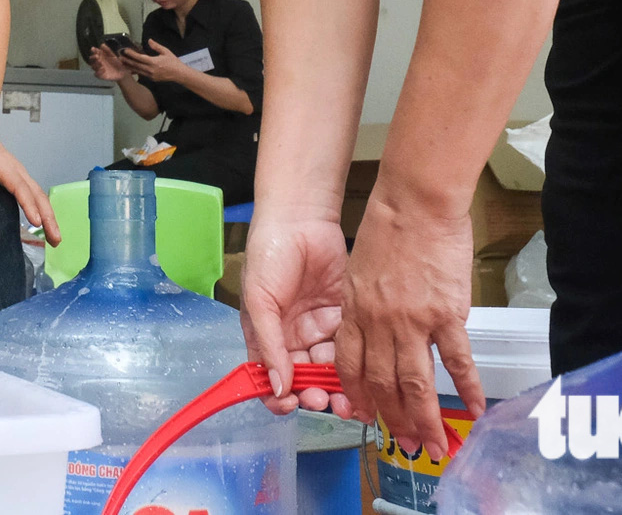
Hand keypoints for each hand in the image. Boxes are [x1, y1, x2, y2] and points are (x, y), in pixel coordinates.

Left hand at [0, 129, 59, 243]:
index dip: (28, 204)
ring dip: (49, 217)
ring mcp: (20, 176)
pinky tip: (44, 226)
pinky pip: (34, 196)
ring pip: (40, 197)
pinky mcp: (18, 181)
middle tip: (56, 239)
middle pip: (38, 194)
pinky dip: (43, 211)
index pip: (19, 187)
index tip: (36, 222)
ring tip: (55, 239)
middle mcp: (17, 171)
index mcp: (4, 166)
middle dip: (49, 216)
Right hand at [87, 45, 126, 81]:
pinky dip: (98, 72)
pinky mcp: (100, 75)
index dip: (93, 50)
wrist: (122, 72)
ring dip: (96, 65)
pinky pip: (96, 74)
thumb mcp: (113, 55)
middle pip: (91, 60)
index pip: (94, 52)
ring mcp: (98, 69)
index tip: (93, 49)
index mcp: (100, 56)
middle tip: (97, 56)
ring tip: (101, 63)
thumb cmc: (117, 62)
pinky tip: (103, 69)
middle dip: (93, 58)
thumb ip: (108, 50)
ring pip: (93, 66)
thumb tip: (102, 44)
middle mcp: (98, 62)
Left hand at [119, 39, 187, 82]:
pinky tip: (130, 68)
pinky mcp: (152, 79)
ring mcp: (151, 76)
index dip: (131, 54)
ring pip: (137, 70)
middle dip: (127, 61)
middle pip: (136, 65)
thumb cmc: (173, 62)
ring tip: (122, 62)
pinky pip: (141, 74)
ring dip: (129, 66)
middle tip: (119, 57)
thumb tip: (149, 40)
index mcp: (154, 62)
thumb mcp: (166, 51)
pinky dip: (135, 71)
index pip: (140, 58)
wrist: (179, 74)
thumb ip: (156, 46)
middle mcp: (151, 70)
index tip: (125, 50)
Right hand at [241, 216, 348, 417]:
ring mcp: (321, 328)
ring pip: (331, 368)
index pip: (272, 378)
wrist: (300, 218)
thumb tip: (277, 390)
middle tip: (324, 400)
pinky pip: (352, 346)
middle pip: (306, 379)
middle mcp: (295, 338)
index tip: (290, 404)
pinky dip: (356, 362)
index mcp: (269, 337)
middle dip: (314, 394)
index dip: (279, 397)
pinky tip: (362, 371)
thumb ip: (269, 346)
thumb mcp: (259, 302)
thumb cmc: (268, 256)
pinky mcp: (345, 317)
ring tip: (346, 396)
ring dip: (337, 385)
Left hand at [333, 191, 482, 464]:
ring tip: (434, 444)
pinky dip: (466, 389)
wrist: (416, 202)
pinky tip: (472, 410)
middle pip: (383, 382)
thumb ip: (366, 302)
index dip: (358, 394)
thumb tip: (376, 328)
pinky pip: (456, 360)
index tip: (365, 416)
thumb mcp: (360, 267)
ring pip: (415, 382)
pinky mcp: (446, 314)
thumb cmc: (389, 226)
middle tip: (406, 442)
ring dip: (424, 417)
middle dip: (393, 418)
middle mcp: (379, 322)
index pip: (350, 364)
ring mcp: (412, 321)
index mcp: (355, 309)